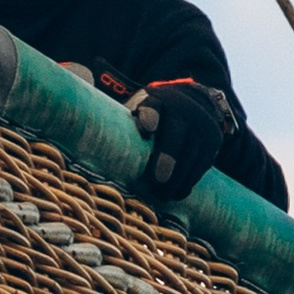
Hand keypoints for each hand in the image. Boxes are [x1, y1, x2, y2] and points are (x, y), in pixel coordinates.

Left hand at [127, 76, 236, 202]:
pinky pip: (202, 164)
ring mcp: (202, 124)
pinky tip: (178, 192)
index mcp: (157, 99)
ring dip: (178, 177)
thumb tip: (79, 111)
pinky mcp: (214, 140)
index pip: (153, 106)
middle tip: (157, 180)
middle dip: (168, 156)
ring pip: (192, 152)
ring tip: (163, 195)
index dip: (149, 115)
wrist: (194, 102)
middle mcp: (182, 108)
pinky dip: (190, 179)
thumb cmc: (153, 112)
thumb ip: (116, 115)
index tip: (145, 127)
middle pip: (176, 133)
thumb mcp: (136, 107)